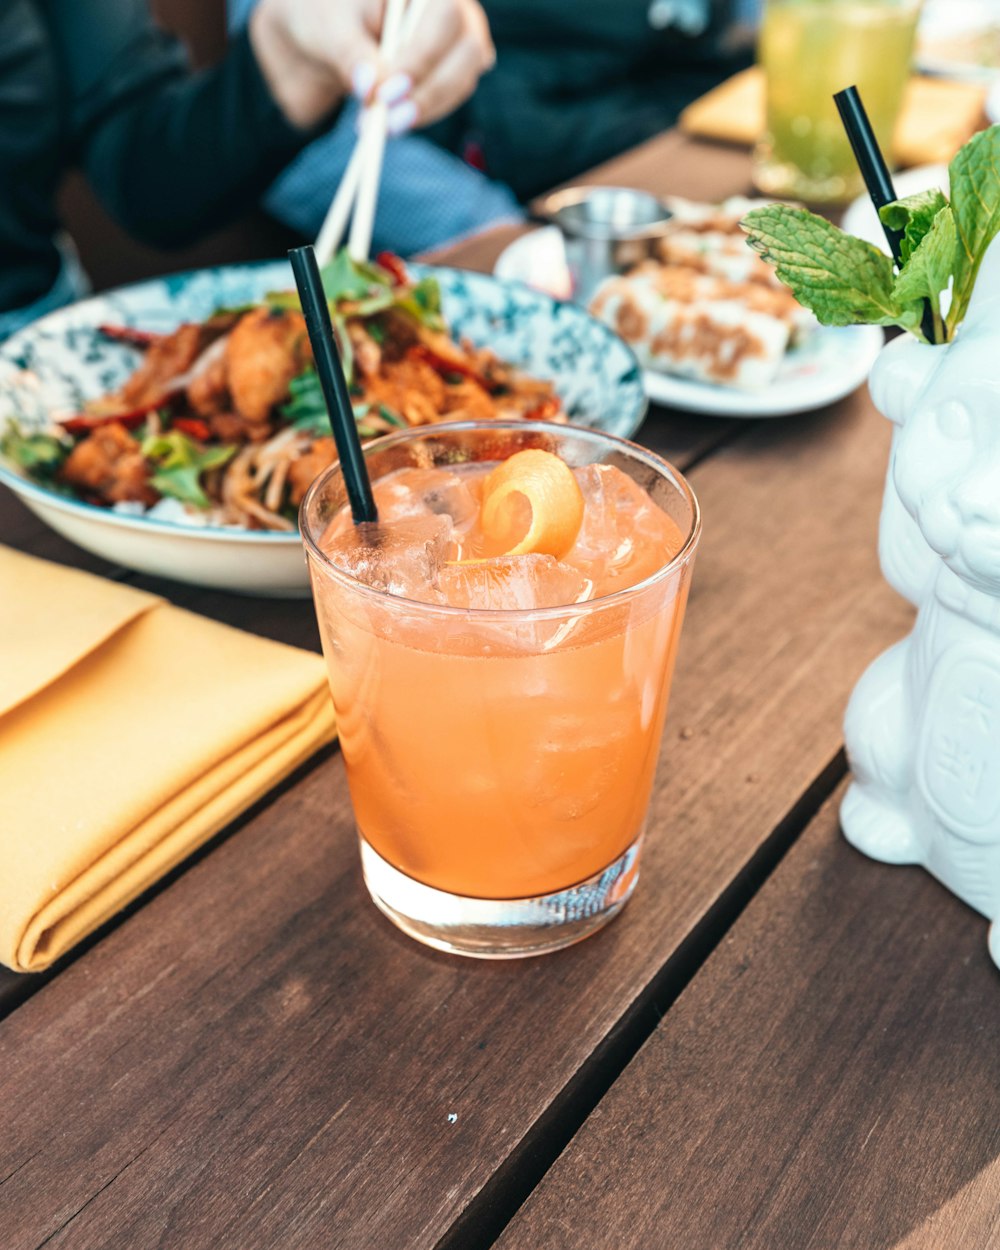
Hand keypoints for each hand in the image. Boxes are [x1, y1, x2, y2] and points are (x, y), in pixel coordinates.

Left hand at [250, 0, 493, 132]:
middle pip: (467, 50)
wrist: (330, 31)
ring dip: (426, 109)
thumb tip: (370, 87)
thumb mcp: (331, 28)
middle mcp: (454, 4)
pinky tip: (392, 121)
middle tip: (389, 123)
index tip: (386, 94)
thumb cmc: (330, 15)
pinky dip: (424, 114)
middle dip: (429, 92)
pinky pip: (452, 95)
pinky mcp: (455, 68)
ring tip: (383, 126)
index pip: (443, 16)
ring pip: (463, 79)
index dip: (420, 58)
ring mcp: (460, 37)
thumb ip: (352, 54)